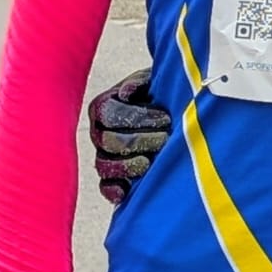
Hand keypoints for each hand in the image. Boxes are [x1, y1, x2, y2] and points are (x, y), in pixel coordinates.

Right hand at [89, 68, 171, 203]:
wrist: (173, 111)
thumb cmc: (161, 92)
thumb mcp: (153, 80)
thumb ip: (140, 82)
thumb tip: (125, 93)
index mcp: (103, 106)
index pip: (110, 114)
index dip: (138, 118)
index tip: (165, 119)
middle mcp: (98, 132)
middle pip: (108, 141)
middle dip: (140, 141)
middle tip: (165, 138)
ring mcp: (104, 155)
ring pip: (104, 165)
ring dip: (128, 166)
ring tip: (151, 163)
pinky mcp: (112, 177)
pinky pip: (105, 187)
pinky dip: (113, 191)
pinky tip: (126, 192)